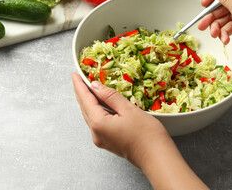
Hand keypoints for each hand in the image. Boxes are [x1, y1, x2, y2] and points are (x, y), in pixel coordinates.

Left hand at [72, 73, 208, 188]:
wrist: (157, 157)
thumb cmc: (146, 134)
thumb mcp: (128, 109)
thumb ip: (110, 96)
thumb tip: (95, 86)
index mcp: (99, 123)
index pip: (85, 100)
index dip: (80, 86)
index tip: (75, 75)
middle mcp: (96, 133)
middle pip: (85, 108)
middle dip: (82, 93)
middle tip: (79, 79)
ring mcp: (101, 139)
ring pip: (90, 116)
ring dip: (88, 102)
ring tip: (88, 88)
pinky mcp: (108, 142)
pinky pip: (97, 122)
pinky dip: (96, 111)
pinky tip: (100, 104)